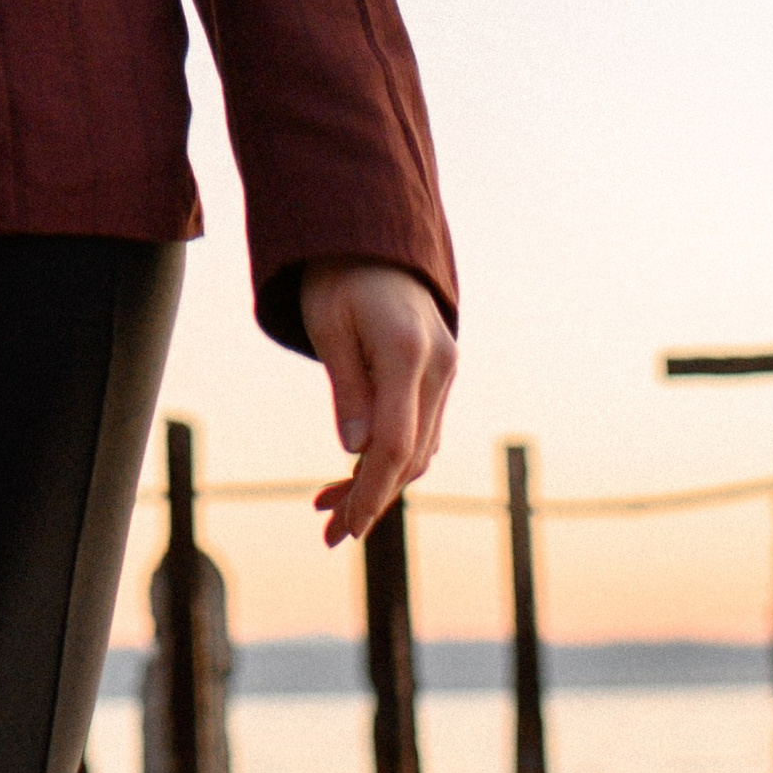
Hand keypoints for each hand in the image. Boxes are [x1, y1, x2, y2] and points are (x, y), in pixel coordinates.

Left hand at [302, 260, 456, 547]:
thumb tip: (355, 451)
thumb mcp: (328, 326)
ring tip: (330, 510)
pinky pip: (419, 428)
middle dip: (371, 498)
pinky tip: (354, 474)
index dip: (371, 491)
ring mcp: (445, 371)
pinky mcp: (440, 374)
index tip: (346, 527)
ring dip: (379, 482)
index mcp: (408, 351)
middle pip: (412, 455)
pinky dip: (390, 457)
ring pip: (419, 448)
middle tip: (328, 534)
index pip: (395, 443)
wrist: (373, 237)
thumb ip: (347, 388)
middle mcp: (439, 366)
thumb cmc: (338, 277)